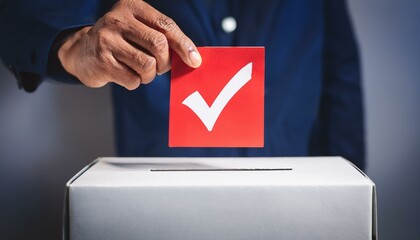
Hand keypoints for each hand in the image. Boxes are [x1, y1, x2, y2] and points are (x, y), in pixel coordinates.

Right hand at [58, 0, 201, 89]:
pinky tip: (125, 75)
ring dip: (150, 75)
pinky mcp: (101, 61)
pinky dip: (135, 82)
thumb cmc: (122, 42)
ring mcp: (107, 39)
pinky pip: (132, 79)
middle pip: (159, 45)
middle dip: (166, 62)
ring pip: (147, 65)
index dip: (184, 44)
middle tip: (161, 68)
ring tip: (142, 72)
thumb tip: (192, 57)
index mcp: (132, 7)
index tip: (195, 61)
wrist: (82, 51)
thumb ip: (163, 37)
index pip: (166, 25)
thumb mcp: (140, 30)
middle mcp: (117, 19)